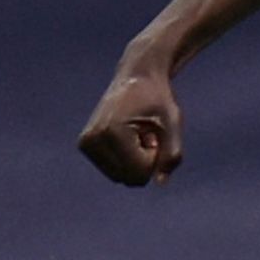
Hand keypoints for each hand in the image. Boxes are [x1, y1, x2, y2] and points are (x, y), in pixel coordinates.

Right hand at [77, 54, 186, 186]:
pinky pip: (114, 170)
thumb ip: (171, 154)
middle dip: (144, 161)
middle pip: (128, 178)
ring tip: (136, 133)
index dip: (155, 157)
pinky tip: (129, 135)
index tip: (152, 132)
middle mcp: (92, 139)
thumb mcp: (173, 123)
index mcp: (111, 132)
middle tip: (145, 133)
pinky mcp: (85, 145)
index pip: (138, 173)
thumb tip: (160, 183)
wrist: (138, 77)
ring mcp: (86, 143)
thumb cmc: (158, 98)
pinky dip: (126, 159)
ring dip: (136, 160)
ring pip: (120, 177)